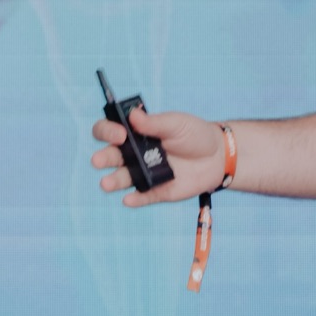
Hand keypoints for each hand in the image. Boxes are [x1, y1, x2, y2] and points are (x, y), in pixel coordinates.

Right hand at [91, 108, 225, 207]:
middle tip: (99, 160)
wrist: (216, 156)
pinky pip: (142, 196)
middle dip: (102, 158)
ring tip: (106, 184)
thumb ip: (155, 122)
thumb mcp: (177, 123)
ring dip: (112, 182)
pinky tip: (129, 199)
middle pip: (109, 156)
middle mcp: (133, 154)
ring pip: (121, 179)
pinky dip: (135, 199)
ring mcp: (143, 173)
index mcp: (135, 133)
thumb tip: (133, 116)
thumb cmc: (194, 134)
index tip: (120, 134)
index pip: (110, 131)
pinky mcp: (155, 191)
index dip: (108, 131)